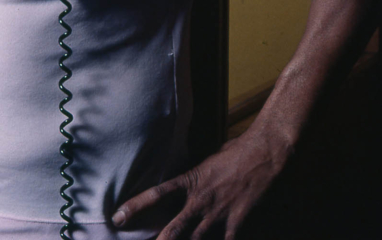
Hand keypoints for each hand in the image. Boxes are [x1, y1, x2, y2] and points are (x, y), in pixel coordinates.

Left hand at [111, 126, 291, 238]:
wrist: (263, 153)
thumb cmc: (235, 152)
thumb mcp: (206, 160)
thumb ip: (193, 175)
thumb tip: (182, 183)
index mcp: (190, 180)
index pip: (156, 194)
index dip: (135, 206)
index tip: (117, 217)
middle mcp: (200, 200)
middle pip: (173, 229)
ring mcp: (219, 214)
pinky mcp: (238, 224)